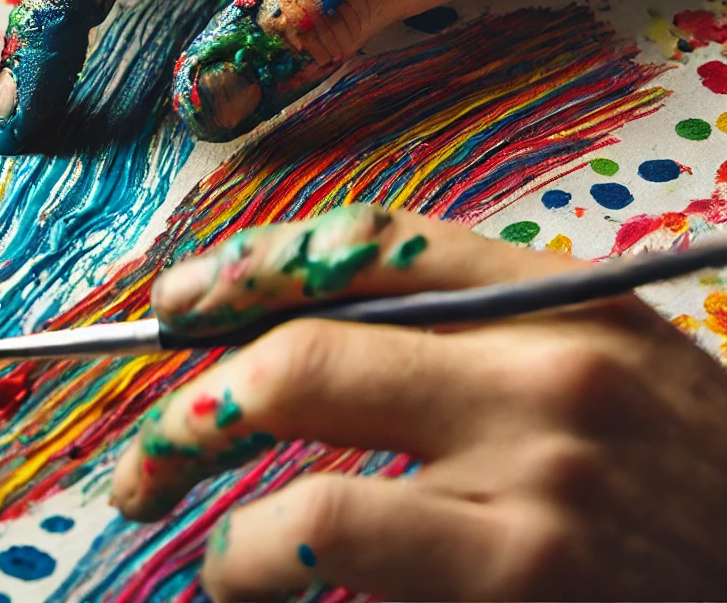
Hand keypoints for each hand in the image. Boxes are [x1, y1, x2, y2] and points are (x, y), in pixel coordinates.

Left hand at [109, 205, 726, 600]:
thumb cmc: (691, 483)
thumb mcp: (608, 366)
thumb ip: (471, 337)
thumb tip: (281, 345)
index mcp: (563, 303)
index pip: (367, 245)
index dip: (243, 268)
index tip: (172, 306)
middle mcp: (547, 382)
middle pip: (300, 363)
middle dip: (186, 416)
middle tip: (143, 466)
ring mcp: (540, 498)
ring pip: (310, 506)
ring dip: (225, 538)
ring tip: (209, 555)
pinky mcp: (526, 587)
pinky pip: (340, 566)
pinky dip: (263, 576)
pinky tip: (253, 587)